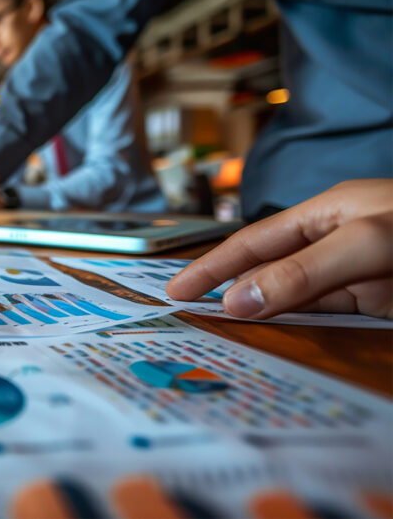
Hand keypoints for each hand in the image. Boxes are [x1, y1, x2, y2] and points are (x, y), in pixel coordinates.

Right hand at [167, 179, 392, 319]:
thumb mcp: (365, 244)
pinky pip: (325, 314)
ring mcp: (355, 272)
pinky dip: (298, 326)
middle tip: (193, 316)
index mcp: (325, 213)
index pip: (254, 241)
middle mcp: (334, 240)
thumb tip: (239, 301)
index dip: (213, 265)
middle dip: (231, 290)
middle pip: (269, 268)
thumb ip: (303, 272)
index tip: (178, 290)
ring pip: (295, 295)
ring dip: (262, 312)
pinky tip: (276, 338)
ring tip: (224, 332)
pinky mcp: (376, 300)